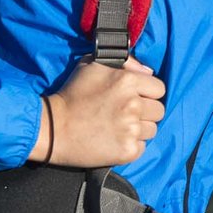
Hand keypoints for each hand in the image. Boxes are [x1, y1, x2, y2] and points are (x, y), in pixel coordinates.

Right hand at [29, 56, 165, 167]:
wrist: (52, 128)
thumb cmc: (72, 94)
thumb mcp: (94, 65)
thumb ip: (125, 61)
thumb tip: (148, 71)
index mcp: (128, 81)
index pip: (159, 88)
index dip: (148, 92)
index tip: (135, 96)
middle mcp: (133, 105)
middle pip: (158, 110)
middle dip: (145, 111)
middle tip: (125, 113)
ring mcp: (131, 129)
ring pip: (152, 129)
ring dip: (139, 129)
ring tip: (119, 126)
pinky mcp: (127, 150)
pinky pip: (142, 147)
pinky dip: (131, 145)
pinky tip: (115, 139)